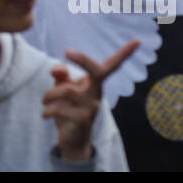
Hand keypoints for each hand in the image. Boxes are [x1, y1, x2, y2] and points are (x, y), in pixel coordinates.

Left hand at [43, 39, 138, 160]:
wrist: (72, 141)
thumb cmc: (69, 109)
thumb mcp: (63, 89)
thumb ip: (61, 75)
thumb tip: (57, 67)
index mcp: (95, 84)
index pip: (111, 66)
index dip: (124, 54)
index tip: (137, 41)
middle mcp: (97, 94)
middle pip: (97, 72)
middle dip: (84, 59)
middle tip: (68, 51)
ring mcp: (92, 108)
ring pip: (67, 90)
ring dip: (50, 94)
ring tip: (45, 101)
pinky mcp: (83, 121)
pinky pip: (59, 108)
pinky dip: (47, 110)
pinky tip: (45, 115)